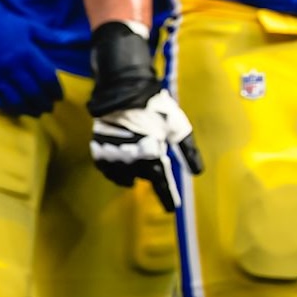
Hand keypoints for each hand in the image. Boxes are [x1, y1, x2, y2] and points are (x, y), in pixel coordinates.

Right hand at [0, 1, 63, 117]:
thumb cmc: (7, 23)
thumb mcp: (32, 27)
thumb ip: (53, 37)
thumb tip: (75, 39)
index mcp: (27, 54)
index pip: (46, 79)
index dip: (55, 90)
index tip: (59, 96)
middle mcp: (13, 67)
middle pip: (33, 92)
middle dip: (44, 103)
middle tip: (50, 107)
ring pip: (16, 99)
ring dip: (28, 108)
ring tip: (36, 112)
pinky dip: (8, 107)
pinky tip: (16, 109)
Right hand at [87, 21, 199, 211]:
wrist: (123, 87)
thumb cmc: (157, 106)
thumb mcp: (178, 126)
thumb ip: (188, 150)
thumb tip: (197, 172)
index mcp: (153, 155)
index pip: (161, 184)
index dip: (167, 197)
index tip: (172, 209)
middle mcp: (131, 159)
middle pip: (144, 176)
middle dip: (152, 175)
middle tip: (156, 164)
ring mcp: (113, 154)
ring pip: (124, 175)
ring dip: (133, 174)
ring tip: (139, 170)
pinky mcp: (99, 147)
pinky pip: (106, 169)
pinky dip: (114, 172)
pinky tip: (121, 170)